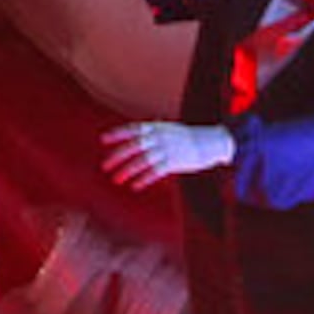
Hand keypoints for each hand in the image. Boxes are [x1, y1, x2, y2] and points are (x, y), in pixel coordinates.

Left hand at [101, 120, 234, 189]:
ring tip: (116, 179)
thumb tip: (136, 137)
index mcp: (157, 127)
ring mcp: (167, 149)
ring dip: (127, 171)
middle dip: (117, 156)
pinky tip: (135, 186)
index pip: (133, 129)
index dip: (118, 134)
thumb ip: (153, 133)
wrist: (211, 142)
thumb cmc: (188, 138)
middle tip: (104, 166)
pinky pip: (155, 172)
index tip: (103, 140)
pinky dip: (144, 179)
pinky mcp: (174, 162)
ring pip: (142, 161)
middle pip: (134, 146)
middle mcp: (160, 137)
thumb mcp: (169, 129)